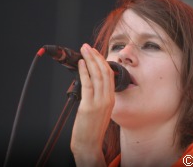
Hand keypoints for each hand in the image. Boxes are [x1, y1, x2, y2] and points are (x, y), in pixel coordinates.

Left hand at [71, 43, 114, 165]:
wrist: (89, 145)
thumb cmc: (91, 128)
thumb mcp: (100, 110)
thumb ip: (98, 96)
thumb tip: (88, 81)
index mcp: (111, 99)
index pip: (109, 75)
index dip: (102, 62)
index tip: (95, 53)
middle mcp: (108, 99)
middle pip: (104, 72)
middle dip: (96, 57)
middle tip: (88, 47)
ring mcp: (100, 102)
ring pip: (97, 75)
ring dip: (90, 60)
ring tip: (84, 50)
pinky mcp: (89, 106)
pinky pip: (88, 84)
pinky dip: (84, 72)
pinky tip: (81, 64)